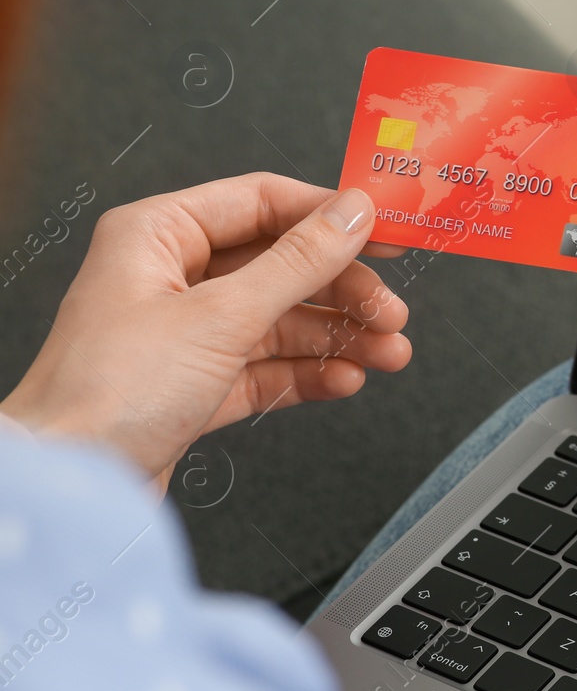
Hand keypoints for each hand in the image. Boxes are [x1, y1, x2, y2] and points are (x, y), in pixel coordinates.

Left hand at [0, 173, 411, 491]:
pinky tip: (344, 379)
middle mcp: (168, 277)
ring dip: (337, 337)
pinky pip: (266, 366)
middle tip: (391, 311)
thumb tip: (351, 215)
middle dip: (343, 291)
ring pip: (280, 320)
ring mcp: (182, 333)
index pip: (263, 202)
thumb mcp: (221, 316)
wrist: (71, 488)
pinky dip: (308, 373)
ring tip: (386, 352)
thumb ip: (298, 263)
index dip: (330, 216)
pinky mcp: (194, 385)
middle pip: (281, 265)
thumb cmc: (107, 394)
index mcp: (157, 235)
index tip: (386, 232)